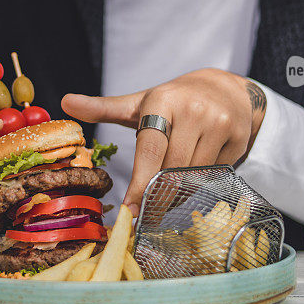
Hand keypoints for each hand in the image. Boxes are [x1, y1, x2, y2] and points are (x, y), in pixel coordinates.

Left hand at [61, 68, 266, 215]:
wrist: (226, 88)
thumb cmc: (173, 101)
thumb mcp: (140, 102)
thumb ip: (103, 108)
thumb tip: (65, 101)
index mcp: (162, 102)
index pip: (150, 149)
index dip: (140, 182)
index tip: (129, 210)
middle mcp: (193, 111)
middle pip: (173, 169)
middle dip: (158, 195)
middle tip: (146, 215)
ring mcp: (219, 123)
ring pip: (194, 175)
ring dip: (179, 191)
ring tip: (169, 193)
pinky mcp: (238, 137)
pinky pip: (216, 174)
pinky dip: (202, 182)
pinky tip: (195, 175)